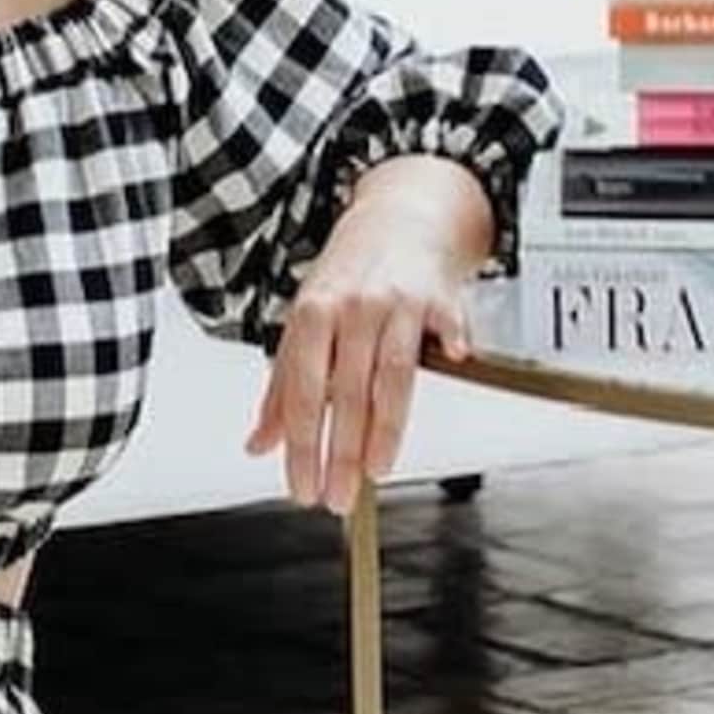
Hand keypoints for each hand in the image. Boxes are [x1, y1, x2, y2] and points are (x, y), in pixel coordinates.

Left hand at [241, 196, 483, 514]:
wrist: (397, 216)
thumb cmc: (348, 277)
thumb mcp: (304, 322)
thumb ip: (282, 388)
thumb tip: (258, 444)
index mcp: (311, 314)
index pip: (301, 391)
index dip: (300, 445)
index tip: (302, 486)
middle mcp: (351, 308)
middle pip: (345, 391)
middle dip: (340, 452)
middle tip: (337, 496)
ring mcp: (396, 302)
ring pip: (392, 375)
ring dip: (385, 429)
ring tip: (375, 471)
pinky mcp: (438, 298)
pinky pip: (446, 329)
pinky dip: (451, 345)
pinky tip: (455, 364)